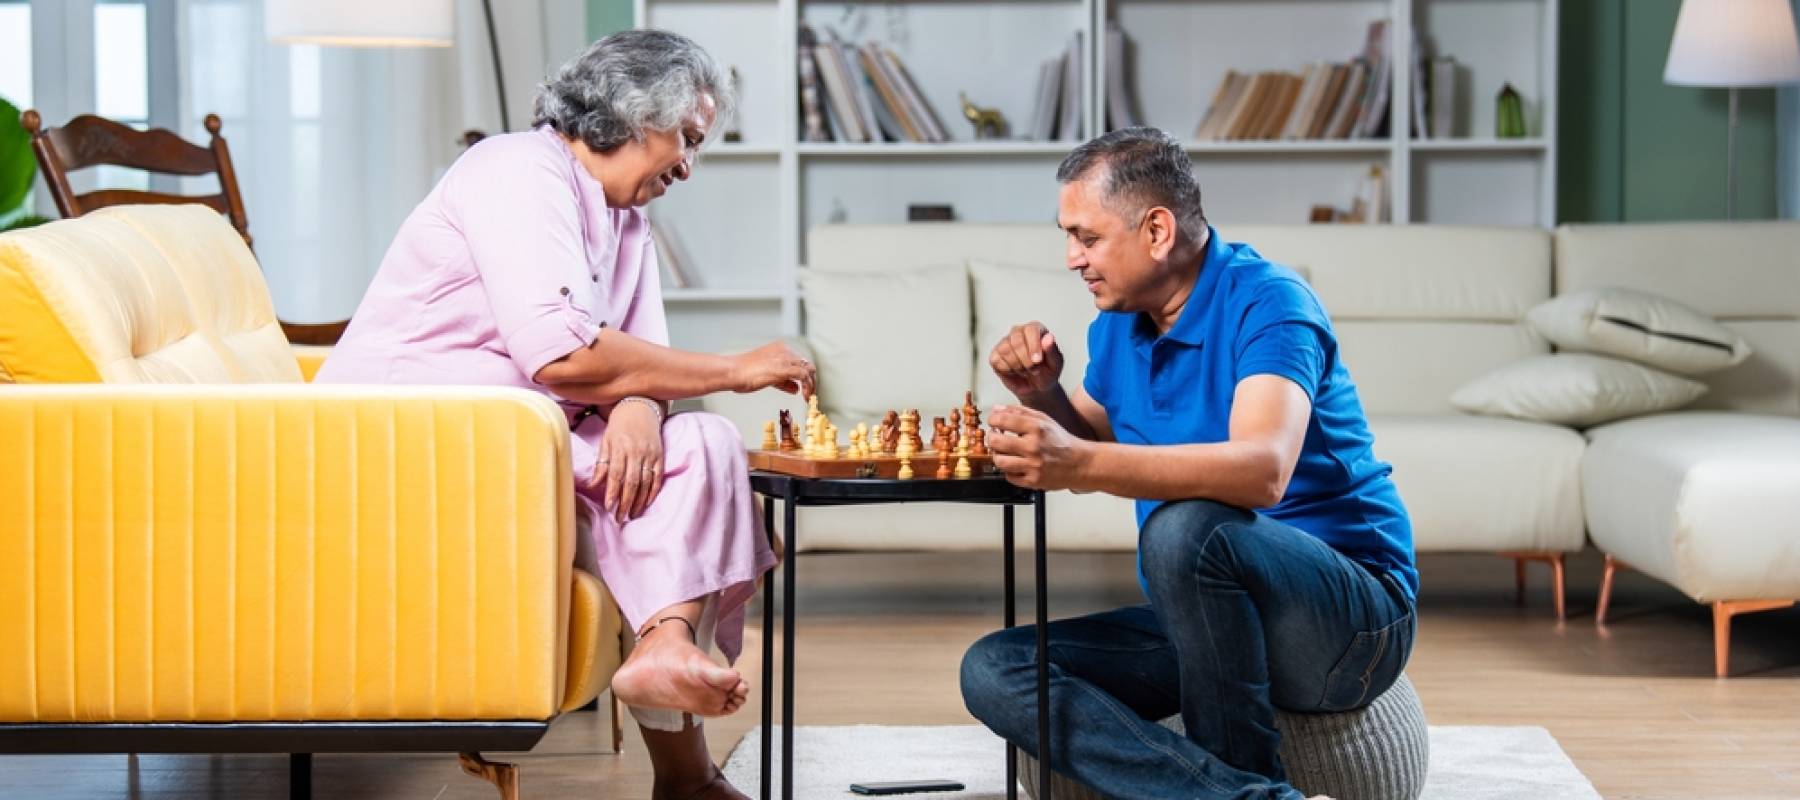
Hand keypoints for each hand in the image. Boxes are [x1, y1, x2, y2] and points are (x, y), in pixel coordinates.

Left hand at [590, 400, 664, 521]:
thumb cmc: (620, 424)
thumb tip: (594, 484)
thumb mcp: (606, 441)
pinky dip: (653, 491)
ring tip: (632, 514)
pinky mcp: (660, 455)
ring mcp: (650, 454)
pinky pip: (658, 477)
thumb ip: (601, 463)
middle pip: (631, 482)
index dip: (612, 492)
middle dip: (625, 502)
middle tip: (620, 517)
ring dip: (639, 501)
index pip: (616, 474)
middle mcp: (636, 451)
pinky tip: (647, 502)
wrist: (641, 407)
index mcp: (620, 447)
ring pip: (645, 482)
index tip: (609, 507)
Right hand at [729, 341, 816, 397]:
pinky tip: (804, 396)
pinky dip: (807, 387)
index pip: (798, 361)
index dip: (803, 376)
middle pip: (806, 364)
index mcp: (779, 348)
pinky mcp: (784, 368)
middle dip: (810, 380)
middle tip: (809, 393)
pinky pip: (803, 376)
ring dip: (811, 384)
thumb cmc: (743, 373)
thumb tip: (796, 388)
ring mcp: (785, 358)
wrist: (733, 371)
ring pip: (808, 369)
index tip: (804, 388)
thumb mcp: (767, 376)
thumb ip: (783, 381)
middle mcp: (784, 350)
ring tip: (808, 397)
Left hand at [987, 404, 1089, 490]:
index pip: (1003, 420)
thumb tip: (998, 409)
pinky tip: (1015, 464)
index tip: (993, 422)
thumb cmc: (1062, 442)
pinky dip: (1009, 471)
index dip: (993, 420)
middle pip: (996, 442)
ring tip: (1004, 452)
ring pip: (999, 461)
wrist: (1080, 463)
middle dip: (992, 438)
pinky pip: (1009, 476)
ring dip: (998, 456)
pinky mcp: (1033, 481)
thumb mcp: (1044, 420)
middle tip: (995, 437)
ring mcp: (1033, 466)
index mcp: (1037, 428)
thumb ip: (1020, 412)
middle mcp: (1034, 447)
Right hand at [989, 322, 1063, 402]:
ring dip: (1018, 367)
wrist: (1037, 387)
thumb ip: (1053, 350)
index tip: (1038, 361)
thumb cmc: (1047, 372)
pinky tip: (1015, 372)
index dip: (1033, 346)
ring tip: (1026, 371)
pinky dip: (1008, 370)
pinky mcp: (995, 355)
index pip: (1030, 330)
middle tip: (1034, 371)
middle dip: (1026, 360)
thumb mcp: (1056, 364)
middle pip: (1016, 341)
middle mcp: (1019, 332)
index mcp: (1035, 329)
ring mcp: (1005, 342)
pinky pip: (997, 361)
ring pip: (1006, 351)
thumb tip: (1048, 338)